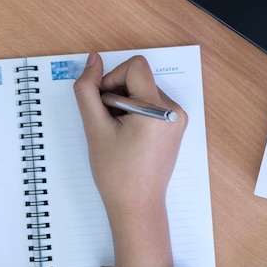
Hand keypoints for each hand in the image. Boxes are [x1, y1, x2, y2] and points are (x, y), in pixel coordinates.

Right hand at [73, 53, 187, 266]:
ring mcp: (178, 119)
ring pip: (144, 91)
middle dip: (118, 94)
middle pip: (140, 78)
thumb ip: (88, 90)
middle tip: (108, 124)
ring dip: (126, 104)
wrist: (137, 206)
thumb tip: (92, 60)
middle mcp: (175, 110)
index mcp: (159, 109)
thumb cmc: (116, 173)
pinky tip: (129, 136)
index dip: (112, 79)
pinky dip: (136, 113)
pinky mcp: (176, 126)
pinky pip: (153, 105)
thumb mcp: (94, 128)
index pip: (135, 67)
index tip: (104, 105)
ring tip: (118, 133)